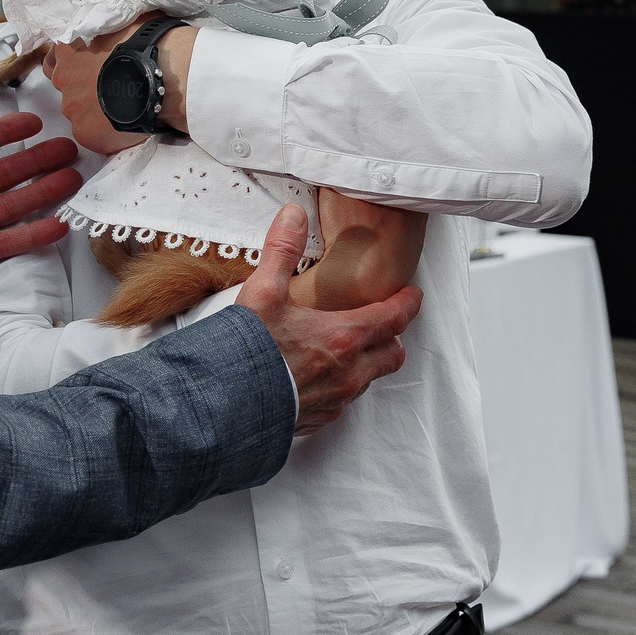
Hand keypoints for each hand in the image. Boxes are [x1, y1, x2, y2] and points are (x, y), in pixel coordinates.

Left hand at [0, 114, 80, 300]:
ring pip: (9, 205)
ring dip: (41, 193)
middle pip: (2, 174)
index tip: (33, 120)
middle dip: (35, 160)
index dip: (2, 132)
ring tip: (73, 179)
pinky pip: (2, 245)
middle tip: (69, 148)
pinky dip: (30, 237)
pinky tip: (57, 226)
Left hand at [48, 17, 198, 154]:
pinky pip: (93, 135)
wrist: (162, 74)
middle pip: (67, 88)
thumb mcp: (121, 22)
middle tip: (111, 88)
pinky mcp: (86, 134)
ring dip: (96, 111)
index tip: (84, 67)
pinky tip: (127, 122)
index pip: (53, 60)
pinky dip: (107, 132)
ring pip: (80, 113)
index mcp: (69, 53)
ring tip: (124, 107)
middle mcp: (64, 81)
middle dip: (84, 89)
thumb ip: (105, 30)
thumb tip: (111, 31)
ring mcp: (73, 110)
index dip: (70, 64)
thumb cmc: (146, 44)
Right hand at [238, 204, 421, 434]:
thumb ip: (282, 251)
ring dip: (368, 361)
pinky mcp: (319, 420)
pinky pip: (345, 401)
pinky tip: (321, 375)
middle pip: (392, 354)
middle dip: (392, 336)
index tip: (413, 295)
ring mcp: (336, 401)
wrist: (222, 409)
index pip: (394, 318)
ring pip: (370, 379)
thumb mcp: (262, 293)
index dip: (407, 304)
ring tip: (348, 346)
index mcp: (344, 337)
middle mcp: (349, 373)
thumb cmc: (246, 352)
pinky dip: (343, 384)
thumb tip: (293, 214)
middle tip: (383, 321)